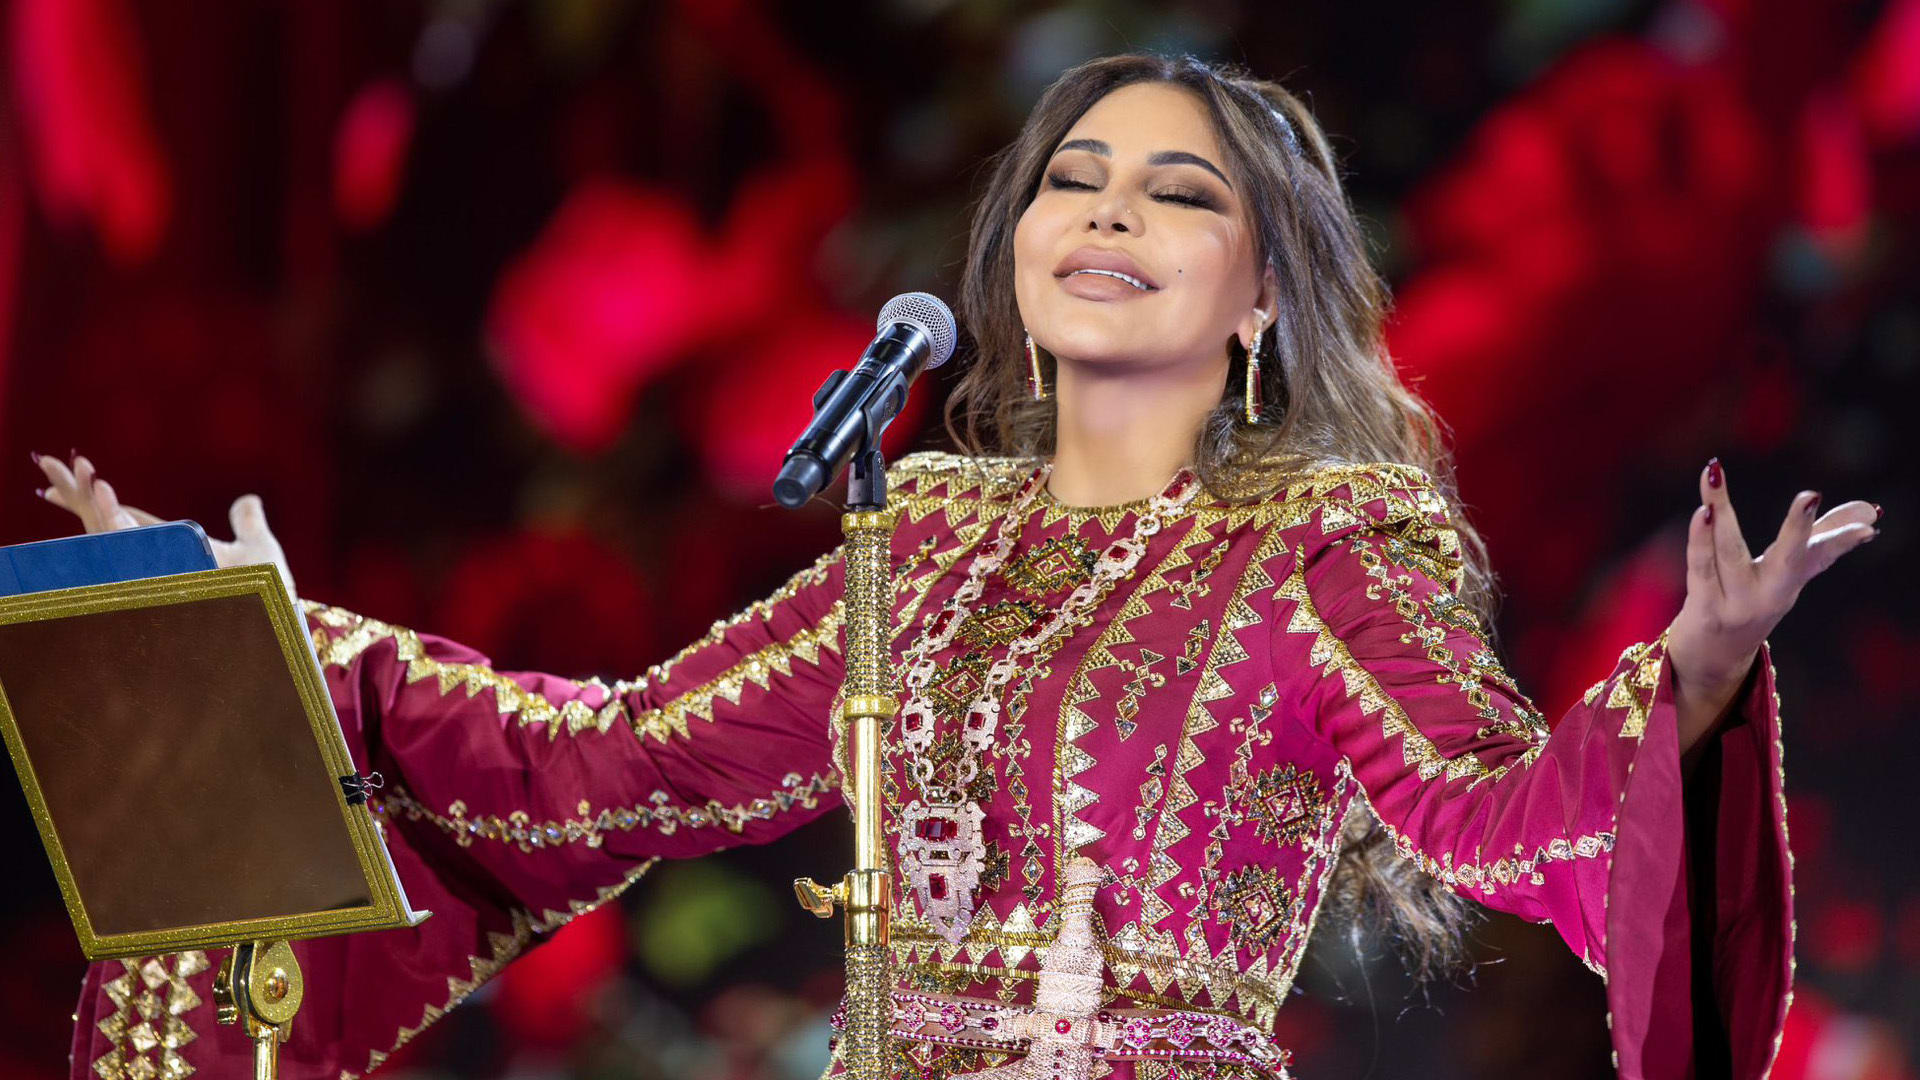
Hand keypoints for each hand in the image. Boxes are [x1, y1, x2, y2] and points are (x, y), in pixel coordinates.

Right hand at [33, 451, 298, 599]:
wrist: (279, 621)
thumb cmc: (270, 592)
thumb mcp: (258, 548)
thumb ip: (247, 522)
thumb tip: (247, 498)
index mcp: (172, 548)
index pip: (125, 519)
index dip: (94, 498)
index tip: (71, 473)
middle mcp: (157, 561)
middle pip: (105, 523)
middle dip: (78, 494)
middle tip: (54, 464)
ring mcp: (155, 570)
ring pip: (110, 533)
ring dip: (97, 503)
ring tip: (92, 475)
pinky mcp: (159, 579)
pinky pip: (127, 547)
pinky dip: (114, 521)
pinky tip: (106, 495)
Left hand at [1668, 457, 1878, 750]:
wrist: (1713, 657)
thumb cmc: (1754, 601)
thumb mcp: (1790, 572)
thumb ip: (1824, 538)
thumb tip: (1870, 511)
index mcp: (1791, 580)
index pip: (1822, 554)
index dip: (1841, 538)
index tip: (1867, 524)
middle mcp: (1770, 593)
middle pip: (1789, 558)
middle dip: (1799, 528)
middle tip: (1810, 496)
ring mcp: (1737, 602)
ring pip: (1728, 552)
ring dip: (1722, 517)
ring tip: (1715, 480)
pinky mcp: (1704, 607)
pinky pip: (1701, 567)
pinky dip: (1700, 538)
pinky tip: (1701, 510)